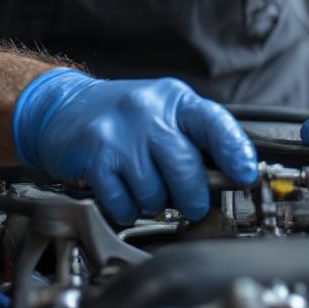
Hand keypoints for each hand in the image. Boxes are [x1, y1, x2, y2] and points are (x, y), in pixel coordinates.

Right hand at [13, 68, 257, 221]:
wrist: (63, 107)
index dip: (235, 153)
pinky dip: (127, 208)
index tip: (244, 175)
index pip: (214, 124)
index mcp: (174, 99)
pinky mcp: (96, 157)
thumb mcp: (164, 110)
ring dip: (154, 203)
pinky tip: (123, 191)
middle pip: (187, 171)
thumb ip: (196, 136)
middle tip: (189, 202)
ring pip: (156, 194)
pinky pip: (125, 203)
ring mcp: (121, 134)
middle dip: (192, 197)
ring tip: (144, 185)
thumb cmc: (123, 116)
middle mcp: (148, 111)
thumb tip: (232, 175)